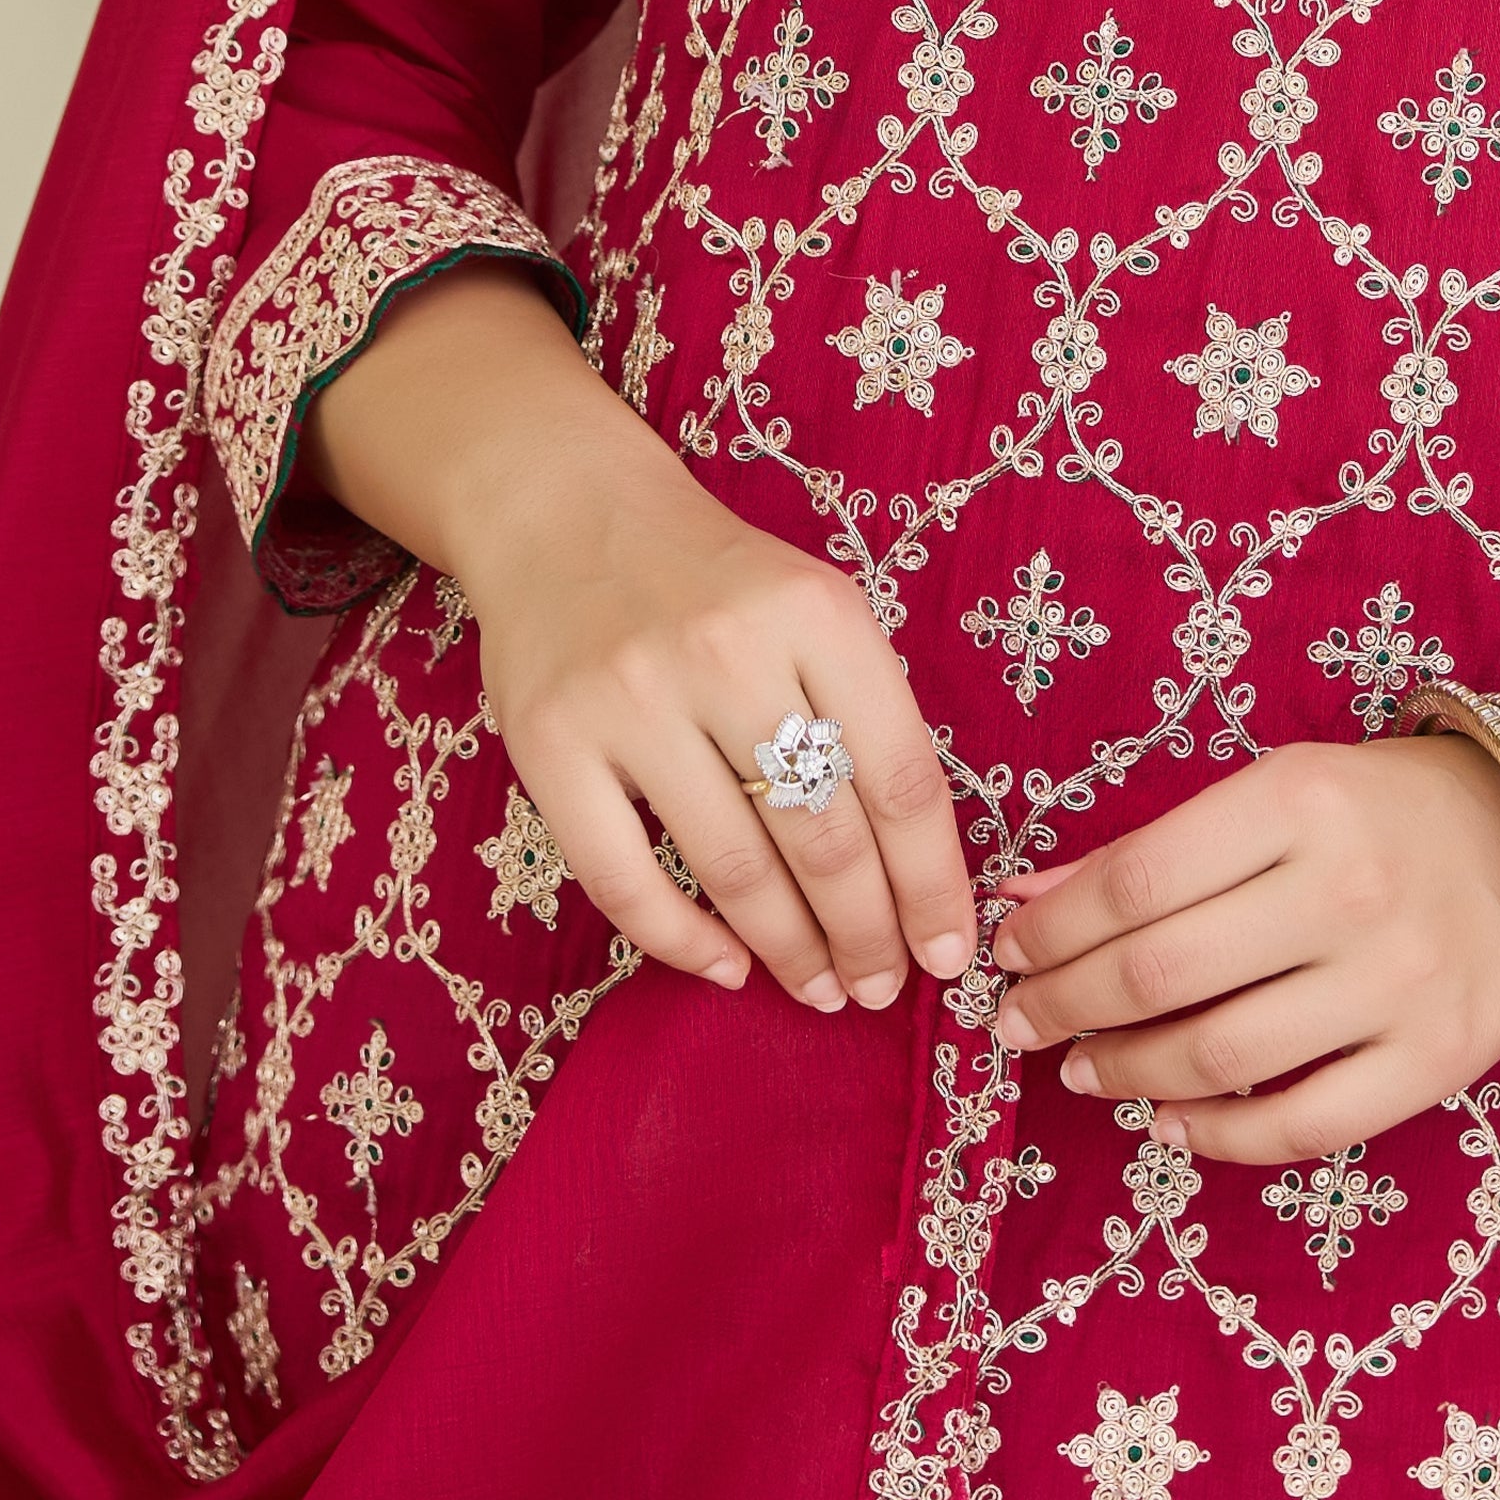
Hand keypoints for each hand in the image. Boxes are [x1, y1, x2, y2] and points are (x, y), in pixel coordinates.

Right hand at [308, 267, 973, 1015]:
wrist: (563, 510)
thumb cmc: (713, 578)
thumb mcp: (813, 607)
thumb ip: (865, 711)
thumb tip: (915, 870)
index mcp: (816, 614)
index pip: (901, 779)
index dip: (932, 885)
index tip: (948, 952)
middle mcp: (727, 654)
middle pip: (823, 836)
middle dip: (865, 934)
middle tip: (878, 987)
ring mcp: (631, 701)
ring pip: (733, 867)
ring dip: (788, 949)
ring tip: (819, 988)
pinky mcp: (551, 745)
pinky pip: (625, 879)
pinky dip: (683, 942)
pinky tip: (725, 966)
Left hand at [987, 735, 1499, 1164]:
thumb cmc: (1385, 811)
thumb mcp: (1277, 790)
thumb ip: (1155, 850)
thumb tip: (1027, 903)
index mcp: (1300, 802)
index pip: (1137, 881)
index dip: (1053, 931)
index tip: (1008, 953)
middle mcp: (1346, 892)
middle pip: (1162, 971)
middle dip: (1065, 1005)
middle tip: (1021, 1023)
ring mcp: (1395, 984)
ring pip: (1219, 1057)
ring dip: (1126, 1072)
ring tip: (1084, 1070)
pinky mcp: (1432, 1063)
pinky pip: (1302, 1125)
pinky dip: (1218, 1136)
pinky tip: (1170, 1122)